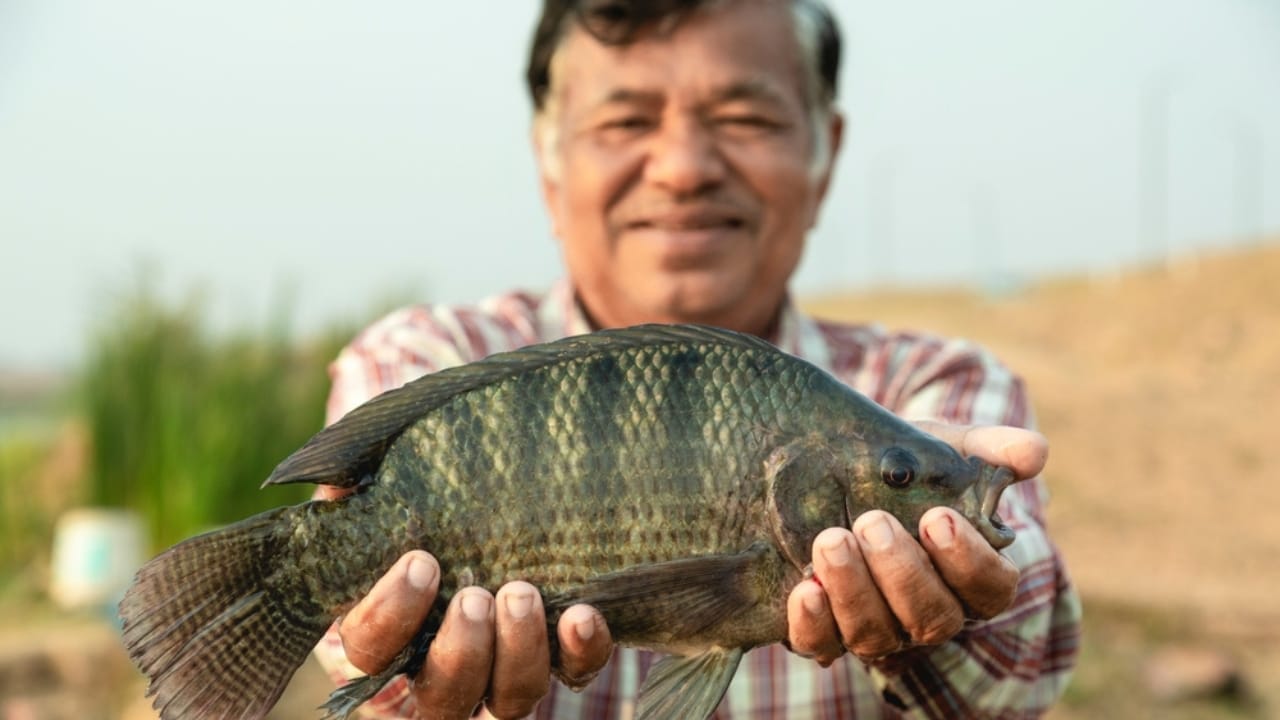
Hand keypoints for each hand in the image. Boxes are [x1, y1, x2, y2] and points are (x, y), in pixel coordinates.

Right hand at [315, 488, 613, 718]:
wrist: (493, 511)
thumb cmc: (421, 508)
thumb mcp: (384, 497)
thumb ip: (358, 493)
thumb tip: (339, 482)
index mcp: (382, 637)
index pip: (369, 651)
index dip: (391, 615)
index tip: (421, 562)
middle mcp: (440, 672)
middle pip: (444, 695)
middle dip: (462, 651)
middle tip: (474, 597)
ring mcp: (502, 675)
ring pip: (509, 699)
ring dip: (519, 652)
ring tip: (523, 594)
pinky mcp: (560, 661)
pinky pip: (575, 674)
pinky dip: (581, 651)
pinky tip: (582, 615)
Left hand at [785, 422, 1048, 663]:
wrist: (838, 468)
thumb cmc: (908, 468)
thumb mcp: (946, 448)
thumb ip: (988, 449)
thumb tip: (1032, 452)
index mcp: (971, 577)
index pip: (991, 589)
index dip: (969, 561)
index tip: (938, 518)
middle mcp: (927, 612)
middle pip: (932, 618)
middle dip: (903, 572)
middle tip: (872, 521)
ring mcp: (877, 627)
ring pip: (876, 636)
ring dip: (853, 591)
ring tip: (830, 539)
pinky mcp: (825, 631)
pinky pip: (821, 646)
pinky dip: (814, 623)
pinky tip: (806, 588)